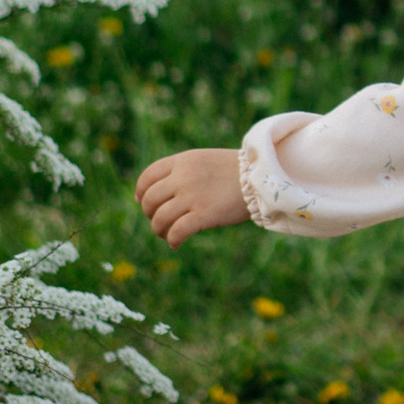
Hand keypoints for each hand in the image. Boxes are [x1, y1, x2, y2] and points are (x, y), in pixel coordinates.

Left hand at [135, 147, 249, 247]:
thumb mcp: (204, 161)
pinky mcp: (203, 214)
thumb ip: (181, 172)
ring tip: (166, 234)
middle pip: (150, 200)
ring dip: (158, 230)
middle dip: (149, 214)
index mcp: (183, 161)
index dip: (141, 192)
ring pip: (159, 218)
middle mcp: (183, 177)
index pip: (147, 177)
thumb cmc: (234, 171)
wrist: (262, 177)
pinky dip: (172, 240)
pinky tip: (176, 243)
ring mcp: (192, 196)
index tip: (143, 203)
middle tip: (158, 221)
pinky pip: (176, 232)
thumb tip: (156, 194)